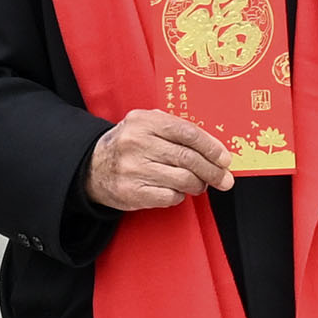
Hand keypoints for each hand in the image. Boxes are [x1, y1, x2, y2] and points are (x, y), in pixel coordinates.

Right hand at [86, 107, 233, 211]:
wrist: (92, 167)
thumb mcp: (147, 125)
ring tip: (199, 184)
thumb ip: (176, 129)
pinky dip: (180, 195)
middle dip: (212, 171)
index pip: (187, 132)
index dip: (211, 147)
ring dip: (198, 185)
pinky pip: (170, 196)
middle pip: (188, 158)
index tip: (225, 159)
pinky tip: (177, 191)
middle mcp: (137, 143)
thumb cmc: (129, 144)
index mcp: (145, 121)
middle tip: (224, 179)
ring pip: (183, 179)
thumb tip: (214, 149)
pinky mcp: (132, 192)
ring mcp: (133, 168)